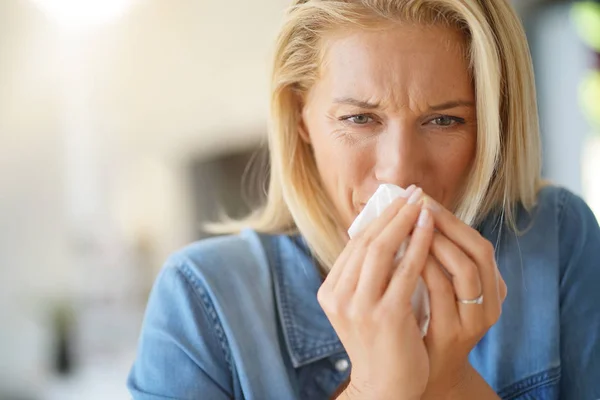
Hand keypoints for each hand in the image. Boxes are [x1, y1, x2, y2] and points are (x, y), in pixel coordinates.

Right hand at [318, 187, 432, 399]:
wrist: (386, 389)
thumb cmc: (380, 344)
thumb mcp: (363, 307)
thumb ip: (366, 276)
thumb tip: (385, 233)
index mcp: (330, 292)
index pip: (354, 245)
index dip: (377, 218)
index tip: (397, 199)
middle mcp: (339, 297)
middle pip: (365, 242)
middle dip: (391, 212)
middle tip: (411, 191)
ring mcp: (359, 306)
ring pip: (381, 250)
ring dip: (404, 221)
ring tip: (421, 201)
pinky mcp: (385, 316)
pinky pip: (405, 270)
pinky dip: (418, 244)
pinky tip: (430, 227)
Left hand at [419, 196, 506, 397]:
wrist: (422, 373)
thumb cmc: (426, 323)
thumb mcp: (439, 289)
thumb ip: (436, 259)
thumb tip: (415, 216)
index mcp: (493, 289)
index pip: (480, 244)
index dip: (453, 219)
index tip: (424, 199)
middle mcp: (491, 303)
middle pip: (479, 252)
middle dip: (447, 224)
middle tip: (418, 203)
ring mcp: (473, 321)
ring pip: (465, 271)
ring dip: (437, 242)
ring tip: (411, 222)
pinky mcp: (452, 334)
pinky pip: (441, 293)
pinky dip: (424, 267)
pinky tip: (403, 254)